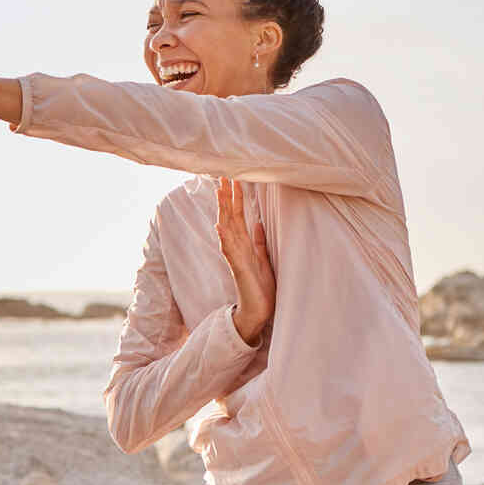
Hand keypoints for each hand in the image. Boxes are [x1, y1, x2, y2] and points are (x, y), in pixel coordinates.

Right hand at [215, 179, 273, 343]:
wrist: (258, 311)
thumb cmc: (261, 287)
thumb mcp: (264, 259)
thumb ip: (259, 242)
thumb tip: (259, 223)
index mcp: (244, 244)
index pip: (238, 215)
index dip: (236, 196)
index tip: (234, 177)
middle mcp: (237, 247)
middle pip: (229, 216)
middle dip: (226, 195)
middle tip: (223, 174)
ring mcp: (235, 257)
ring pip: (226, 227)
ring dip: (222, 208)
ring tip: (220, 190)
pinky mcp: (238, 268)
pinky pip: (229, 250)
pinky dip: (223, 237)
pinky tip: (219, 225)